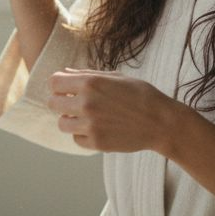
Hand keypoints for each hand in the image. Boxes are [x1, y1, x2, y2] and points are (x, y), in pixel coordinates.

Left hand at [47, 69, 179, 152]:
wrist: (161, 122)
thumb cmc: (141, 95)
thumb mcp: (116, 77)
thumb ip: (88, 74)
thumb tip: (66, 72)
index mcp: (90, 83)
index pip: (54, 82)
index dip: (58, 84)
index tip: (65, 88)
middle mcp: (86, 103)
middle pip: (53, 103)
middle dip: (61, 102)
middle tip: (73, 103)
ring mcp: (90, 125)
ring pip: (62, 123)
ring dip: (70, 119)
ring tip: (85, 117)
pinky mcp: (96, 143)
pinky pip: (76, 139)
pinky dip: (83, 134)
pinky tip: (97, 128)